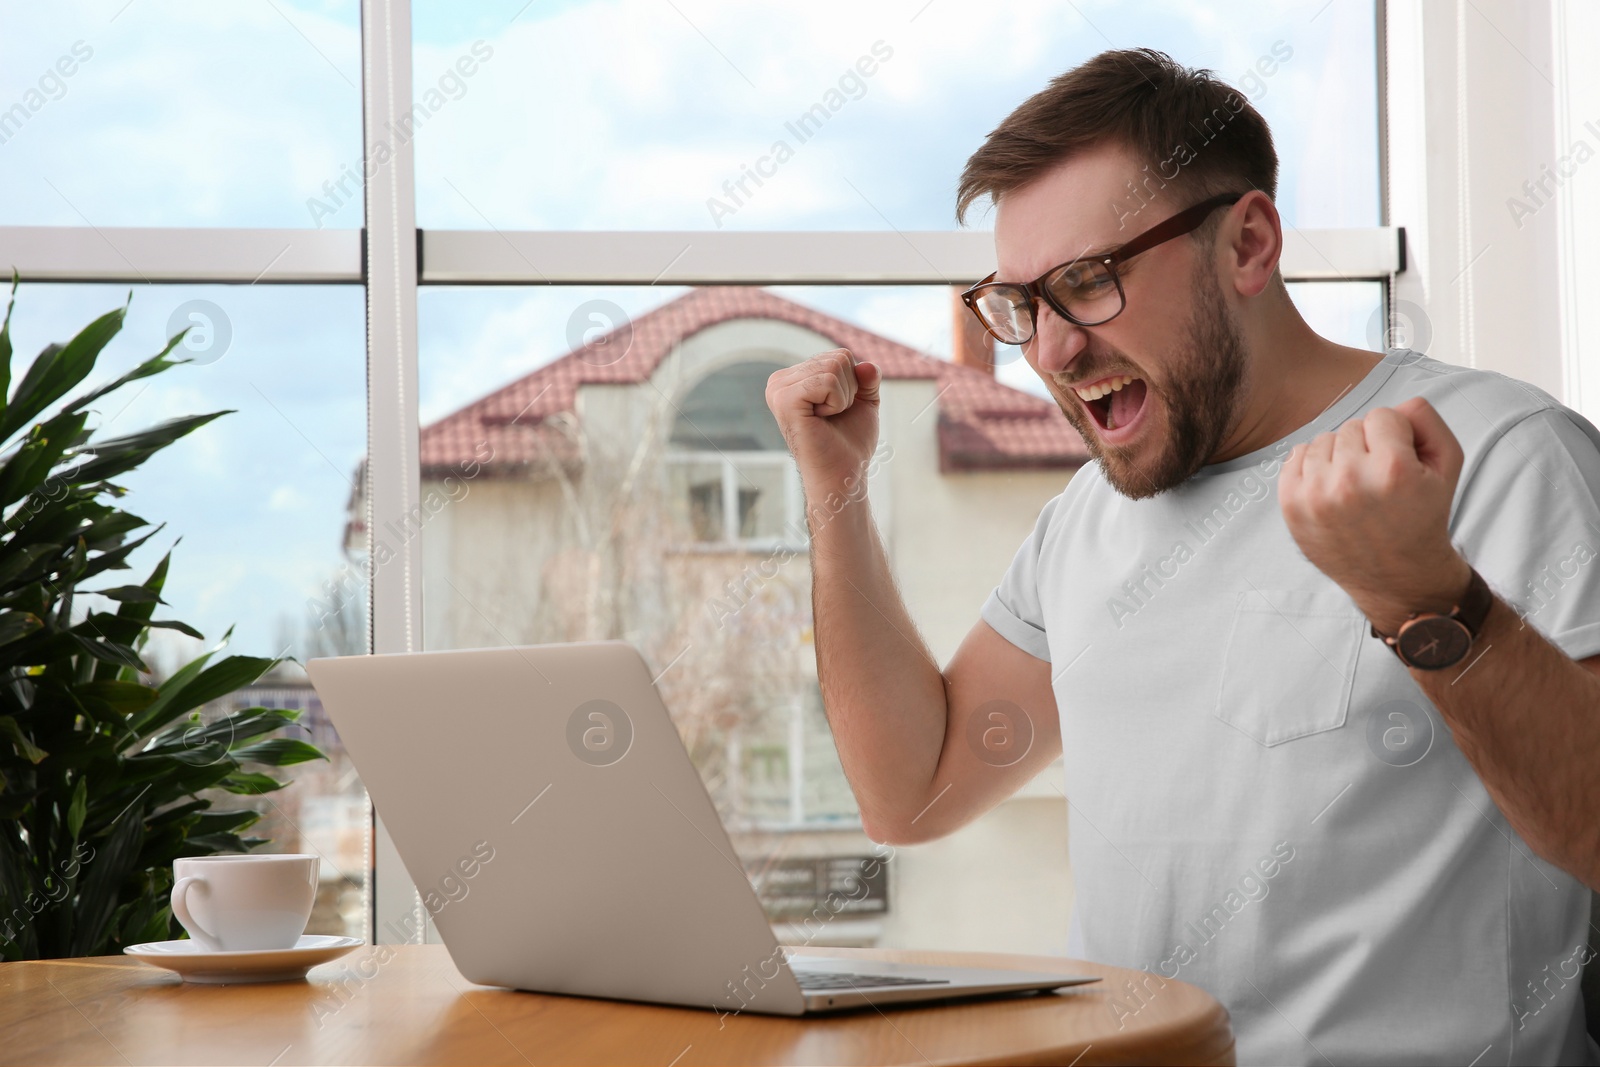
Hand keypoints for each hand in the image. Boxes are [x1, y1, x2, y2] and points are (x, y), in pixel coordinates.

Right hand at [765, 349, 880, 489]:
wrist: (842, 474)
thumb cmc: (849, 442)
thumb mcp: (863, 402)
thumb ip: (867, 378)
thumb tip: (866, 365)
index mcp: (793, 378)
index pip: (839, 355)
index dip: (852, 384)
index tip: (838, 410)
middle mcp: (780, 381)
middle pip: (838, 358)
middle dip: (849, 389)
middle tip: (834, 417)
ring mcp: (778, 390)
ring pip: (834, 367)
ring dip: (843, 398)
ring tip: (827, 419)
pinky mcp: (784, 400)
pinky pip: (828, 381)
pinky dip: (837, 402)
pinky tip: (821, 420)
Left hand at [1279, 396, 1473, 634]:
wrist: (1397, 576)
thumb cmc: (1423, 516)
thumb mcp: (1447, 466)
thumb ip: (1426, 421)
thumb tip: (1396, 404)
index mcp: (1391, 470)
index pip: (1382, 415)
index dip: (1395, 436)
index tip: (1400, 464)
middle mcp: (1349, 482)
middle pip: (1350, 427)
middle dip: (1367, 447)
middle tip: (1379, 481)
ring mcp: (1315, 496)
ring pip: (1322, 441)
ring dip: (1339, 457)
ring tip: (1356, 487)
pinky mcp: (1291, 506)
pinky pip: (1295, 457)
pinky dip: (1313, 467)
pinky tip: (1332, 490)